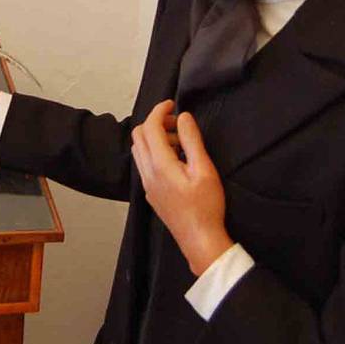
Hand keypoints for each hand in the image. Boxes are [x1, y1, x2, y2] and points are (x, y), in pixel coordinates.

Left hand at [131, 100, 232, 275]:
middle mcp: (147, 173)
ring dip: (155, 139)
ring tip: (181, 144)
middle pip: (138, 136)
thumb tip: (183, 117)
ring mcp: (146, 184)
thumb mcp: (204, 169)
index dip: (159, 110)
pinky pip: (144, 164)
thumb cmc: (206, 206)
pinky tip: (177, 161)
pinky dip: (155, 153)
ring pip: (139, 150)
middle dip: (155, 123)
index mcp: (160, 165)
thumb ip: (192, 140)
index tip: (172, 104)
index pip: (149, 127)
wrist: (199, 239)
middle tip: (178, 125)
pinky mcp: (150, 192)